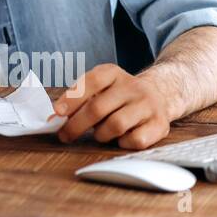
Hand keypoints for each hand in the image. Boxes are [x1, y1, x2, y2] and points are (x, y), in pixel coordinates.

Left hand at [52, 64, 172, 149]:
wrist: (159, 95)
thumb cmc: (119, 96)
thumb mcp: (101, 88)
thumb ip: (80, 98)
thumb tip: (56, 117)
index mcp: (113, 73)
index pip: (90, 82)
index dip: (71, 99)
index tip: (57, 113)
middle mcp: (132, 86)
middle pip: (98, 108)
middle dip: (76, 125)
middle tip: (64, 135)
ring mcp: (148, 105)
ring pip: (115, 125)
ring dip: (100, 135)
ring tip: (99, 134)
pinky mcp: (160, 124)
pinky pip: (134, 140)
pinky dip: (122, 143)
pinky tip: (121, 138)